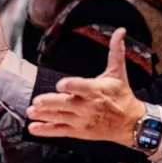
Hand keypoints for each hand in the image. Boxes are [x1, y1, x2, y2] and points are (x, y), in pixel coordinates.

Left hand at [26, 28, 145, 147]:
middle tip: (37, 101)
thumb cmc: (122, 96)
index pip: (82, 87)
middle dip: (51, 102)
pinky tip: (33, 128)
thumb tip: (120, 31)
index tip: (60, 85)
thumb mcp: (118, 73)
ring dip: (44, 115)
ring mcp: (82, 120)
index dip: (71, 85)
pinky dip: (46, 130)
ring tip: (30, 112)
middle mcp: (88, 106)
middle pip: (67, 104)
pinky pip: (60, 131)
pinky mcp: (79, 131)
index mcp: (96, 90)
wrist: (130, 123)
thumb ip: (115, 51)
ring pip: (60, 118)